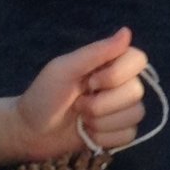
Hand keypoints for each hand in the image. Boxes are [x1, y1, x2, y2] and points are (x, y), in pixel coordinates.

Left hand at [0, 27, 150, 168]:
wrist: (30, 131)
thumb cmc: (44, 95)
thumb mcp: (64, 69)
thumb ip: (96, 51)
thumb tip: (127, 31)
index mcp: (111, 64)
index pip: (139, 60)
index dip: (117, 74)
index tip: (90, 81)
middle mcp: (122, 84)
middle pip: (136, 91)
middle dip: (101, 104)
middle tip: (78, 104)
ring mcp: (123, 110)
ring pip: (135, 115)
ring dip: (101, 122)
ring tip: (82, 119)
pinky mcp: (120, 133)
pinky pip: (129, 135)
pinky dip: (105, 137)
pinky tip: (89, 134)